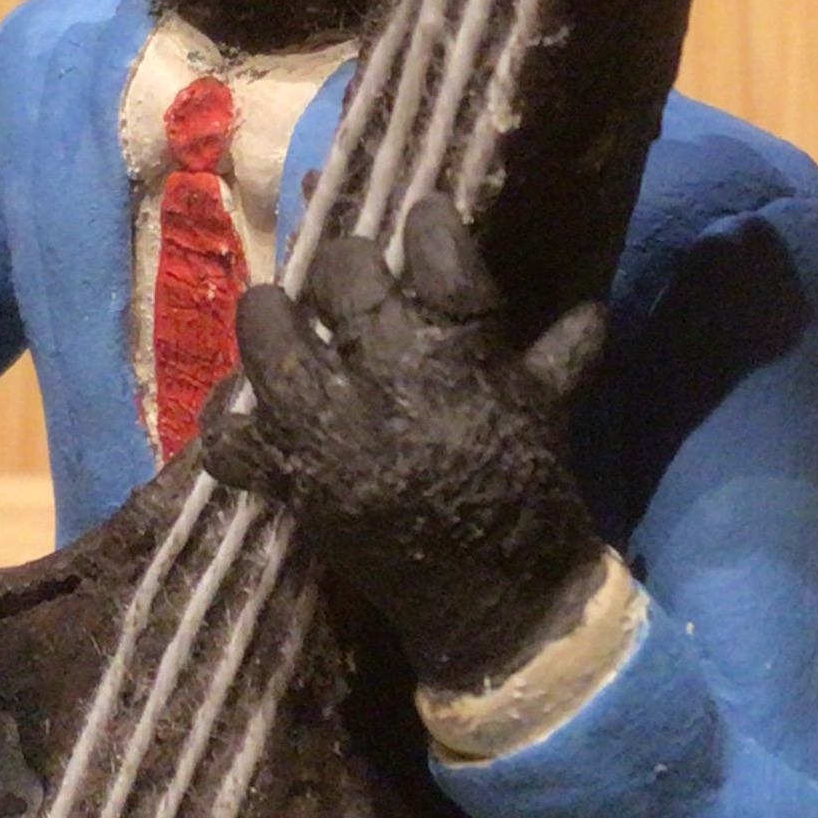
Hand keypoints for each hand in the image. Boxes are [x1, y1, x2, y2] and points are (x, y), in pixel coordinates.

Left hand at [201, 197, 607, 695]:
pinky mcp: (292, 482)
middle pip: (343, 275)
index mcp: (461, 351)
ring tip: (280, 315)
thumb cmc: (527, 489)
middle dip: (349, 265)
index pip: (434, 247)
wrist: (497, 601)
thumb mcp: (548, 408)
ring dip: (272, 316)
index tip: (423, 216)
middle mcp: (389, 379)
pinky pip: (230, 439)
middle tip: (352, 277)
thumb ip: (557, 350)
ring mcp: (330, 431)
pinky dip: (227, 422)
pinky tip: (245, 407)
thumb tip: (591, 300)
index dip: (428, 221)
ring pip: (269, 335)